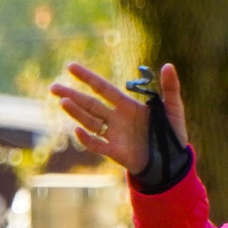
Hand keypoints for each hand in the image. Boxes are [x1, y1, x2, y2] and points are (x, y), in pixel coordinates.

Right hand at [51, 63, 186, 176]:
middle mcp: (117, 118)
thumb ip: (171, 88)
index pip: (103, 88)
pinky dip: (88, 139)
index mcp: (127, 105)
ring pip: (90, 122)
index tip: (70, 67)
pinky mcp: (116, 152)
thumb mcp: (174, 109)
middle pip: (90, 104)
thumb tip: (168, 66)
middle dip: (72, 95)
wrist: (172, 161)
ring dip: (76, 113)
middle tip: (53, 87)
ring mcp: (114, 135)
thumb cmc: (172, 134)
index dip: (87, 78)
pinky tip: (77, 130)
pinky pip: (98, 145)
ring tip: (63, 102)